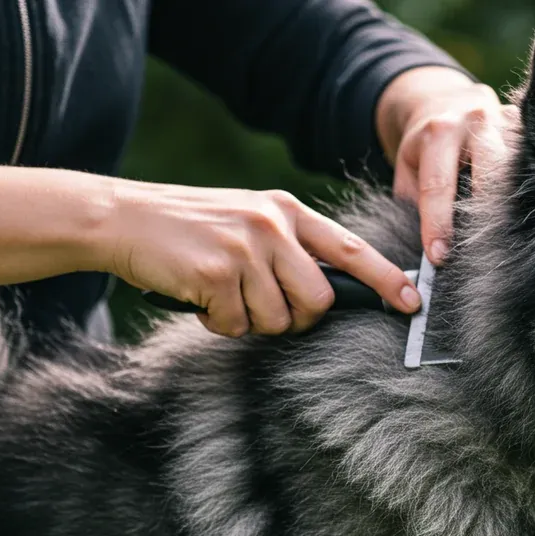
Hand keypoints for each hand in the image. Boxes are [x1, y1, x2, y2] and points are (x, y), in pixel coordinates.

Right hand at [101, 181, 421, 336]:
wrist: (122, 217)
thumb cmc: (189, 228)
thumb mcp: (248, 220)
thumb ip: (289, 247)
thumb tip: (328, 294)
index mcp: (286, 210)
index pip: (350, 249)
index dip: (385, 279)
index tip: (412, 301)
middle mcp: (272, 225)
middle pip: (318, 300)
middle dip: (296, 318)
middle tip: (261, 306)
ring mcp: (245, 248)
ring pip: (278, 319)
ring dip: (250, 321)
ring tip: (222, 293)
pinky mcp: (216, 272)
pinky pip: (237, 325)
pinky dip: (218, 323)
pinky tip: (199, 296)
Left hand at [376, 67, 517, 264]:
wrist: (445, 103)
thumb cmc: (425, 147)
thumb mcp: (407, 171)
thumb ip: (415, 206)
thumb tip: (431, 252)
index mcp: (439, 131)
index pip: (439, 185)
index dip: (439, 224)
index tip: (439, 256)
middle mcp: (477, 121)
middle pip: (489, 176)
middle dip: (483, 218)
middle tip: (478, 254)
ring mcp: (508, 122)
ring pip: (518, 172)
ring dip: (512, 208)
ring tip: (506, 241)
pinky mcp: (529, 128)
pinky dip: (531, 192)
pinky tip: (527, 216)